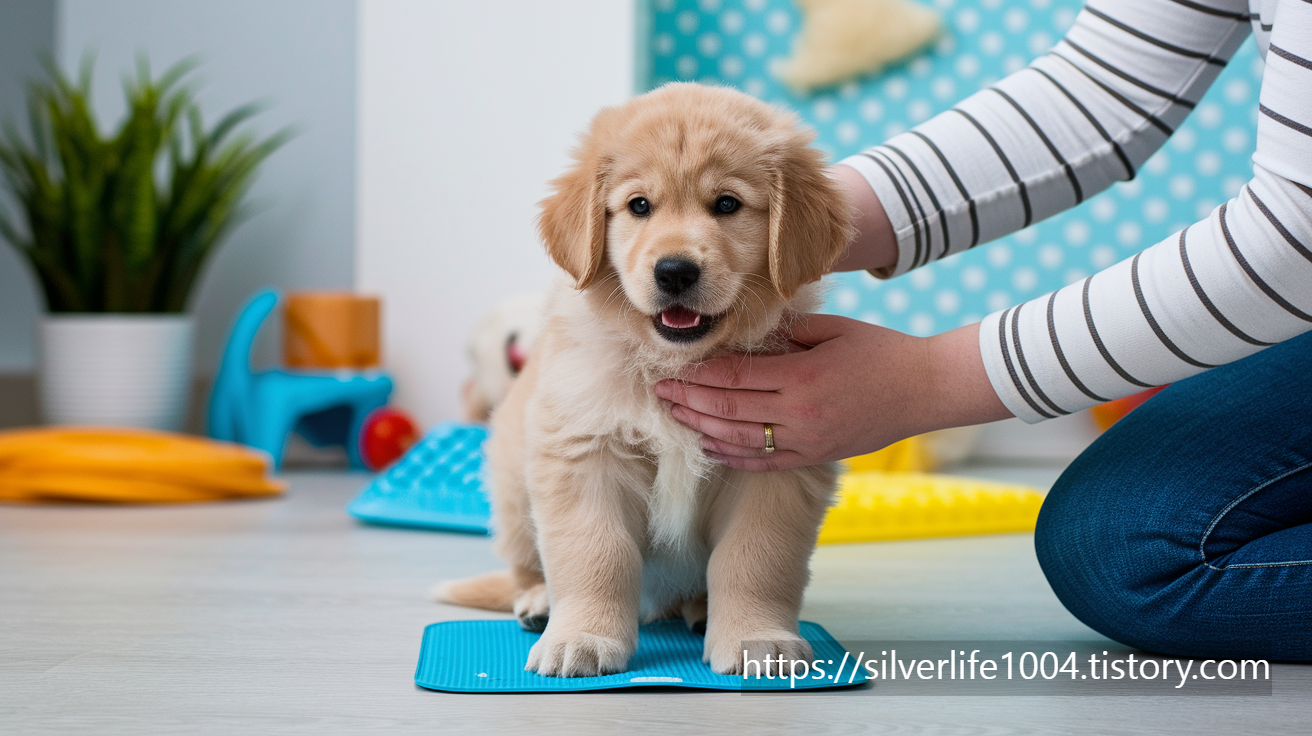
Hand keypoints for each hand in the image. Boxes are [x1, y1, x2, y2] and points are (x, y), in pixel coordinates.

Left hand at [654, 315, 1011, 470]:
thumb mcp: (832, 329)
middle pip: (727, 411)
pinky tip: (709, 445)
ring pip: (739, 441)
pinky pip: (763, 462)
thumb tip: (743, 332)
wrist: (925, 389)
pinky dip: (731, 455)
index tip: (672, 367)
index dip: (698, 375)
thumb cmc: (880, 351)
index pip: (734, 379)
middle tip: (659, 392)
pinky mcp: (815, 456)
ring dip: (702, 428)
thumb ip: (787, 333)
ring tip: (675, 416)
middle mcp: (800, 414)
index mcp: (802, 378)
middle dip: (688, 401)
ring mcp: (807, 441)